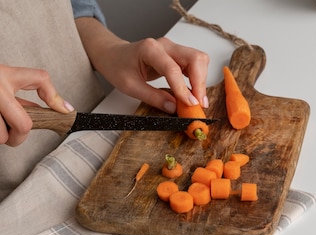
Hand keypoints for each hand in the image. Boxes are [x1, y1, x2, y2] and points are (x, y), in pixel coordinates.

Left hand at [75, 18, 209, 113]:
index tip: (191, 104)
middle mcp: (165, 45)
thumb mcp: (130, 86)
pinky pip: (195, 64)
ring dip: (202, 80)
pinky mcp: (177, 55)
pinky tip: (195, 92)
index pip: (173, 69)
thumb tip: (174, 108)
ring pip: (199, 59)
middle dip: (200, 82)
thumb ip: (153, 97)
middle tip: (199, 103)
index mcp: (150, 49)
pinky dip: (198, 78)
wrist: (113, 54)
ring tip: (198, 100)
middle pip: (195, 58)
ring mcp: (173, 48)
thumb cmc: (117, 66)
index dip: (183, 88)